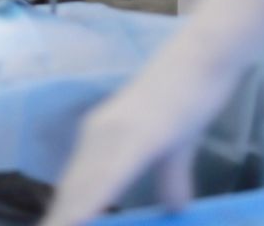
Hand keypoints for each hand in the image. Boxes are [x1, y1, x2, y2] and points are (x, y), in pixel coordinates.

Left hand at [40, 0, 263, 225]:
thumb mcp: (177, 148)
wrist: (202, 55)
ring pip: (80, 191)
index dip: (63, 217)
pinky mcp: (132, 137)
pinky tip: (73, 224)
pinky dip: (86, 207)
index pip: (74, 189)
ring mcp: (111, 134)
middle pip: (70, 194)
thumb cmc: (188, 95)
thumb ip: (170, 178)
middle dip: (61, 222)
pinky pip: (103, 181)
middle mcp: (97, 135)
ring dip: (68, 219)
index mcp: (101, 138)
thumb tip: (176, 208)